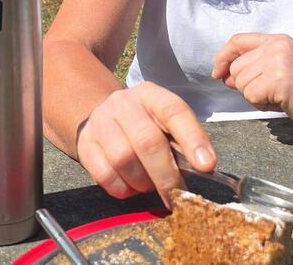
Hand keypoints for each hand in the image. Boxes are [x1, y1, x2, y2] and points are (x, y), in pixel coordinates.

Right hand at [75, 81, 215, 205]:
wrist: (102, 118)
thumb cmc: (144, 125)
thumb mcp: (164, 124)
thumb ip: (182, 142)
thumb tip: (202, 168)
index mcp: (151, 95)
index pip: (174, 111)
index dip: (192, 139)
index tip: (206, 166)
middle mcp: (124, 103)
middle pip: (147, 141)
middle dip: (167, 175)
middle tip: (177, 197)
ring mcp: (101, 122)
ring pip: (124, 159)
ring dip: (142, 182)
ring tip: (149, 185)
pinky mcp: (85, 143)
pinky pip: (105, 175)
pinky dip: (123, 188)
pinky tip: (130, 185)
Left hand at [212, 33, 292, 141]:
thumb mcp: (281, 69)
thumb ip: (253, 68)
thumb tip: (222, 75)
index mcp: (278, 40)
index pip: (237, 40)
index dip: (223, 57)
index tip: (218, 73)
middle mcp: (277, 46)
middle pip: (236, 67)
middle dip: (245, 86)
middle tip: (271, 94)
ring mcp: (278, 62)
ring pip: (240, 82)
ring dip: (254, 97)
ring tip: (278, 98)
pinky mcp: (280, 81)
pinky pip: (250, 95)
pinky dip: (261, 105)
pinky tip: (281, 104)